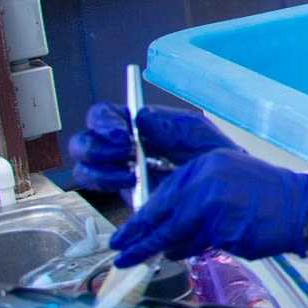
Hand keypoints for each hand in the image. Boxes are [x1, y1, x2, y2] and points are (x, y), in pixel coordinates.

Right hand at [68, 104, 235, 194]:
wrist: (224, 191)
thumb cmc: (214, 158)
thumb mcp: (199, 135)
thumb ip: (171, 126)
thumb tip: (140, 118)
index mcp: (139, 125)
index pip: (105, 115)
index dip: (104, 122)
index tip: (122, 135)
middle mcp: (123, 145)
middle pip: (85, 140)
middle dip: (96, 147)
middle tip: (124, 153)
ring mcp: (119, 169)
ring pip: (84, 166)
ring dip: (100, 170)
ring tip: (131, 175)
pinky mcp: (123, 192)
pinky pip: (96, 188)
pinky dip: (107, 186)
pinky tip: (133, 186)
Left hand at [108, 151, 307, 266]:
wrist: (300, 208)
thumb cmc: (267, 197)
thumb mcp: (226, 180)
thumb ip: (194, 194)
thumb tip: (163, 220)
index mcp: (202, 167)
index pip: (162, 194)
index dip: (140, 217)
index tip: (126, 232)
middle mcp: (202, 182)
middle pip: (159, 214)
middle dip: (136, 237)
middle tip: (120, 251)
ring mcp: (210, 205)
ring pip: (174, 234)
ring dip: (161, 248)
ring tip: (142, 258)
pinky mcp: (219, 228)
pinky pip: (194, 246)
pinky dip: (188, 251)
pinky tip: (188, 251)